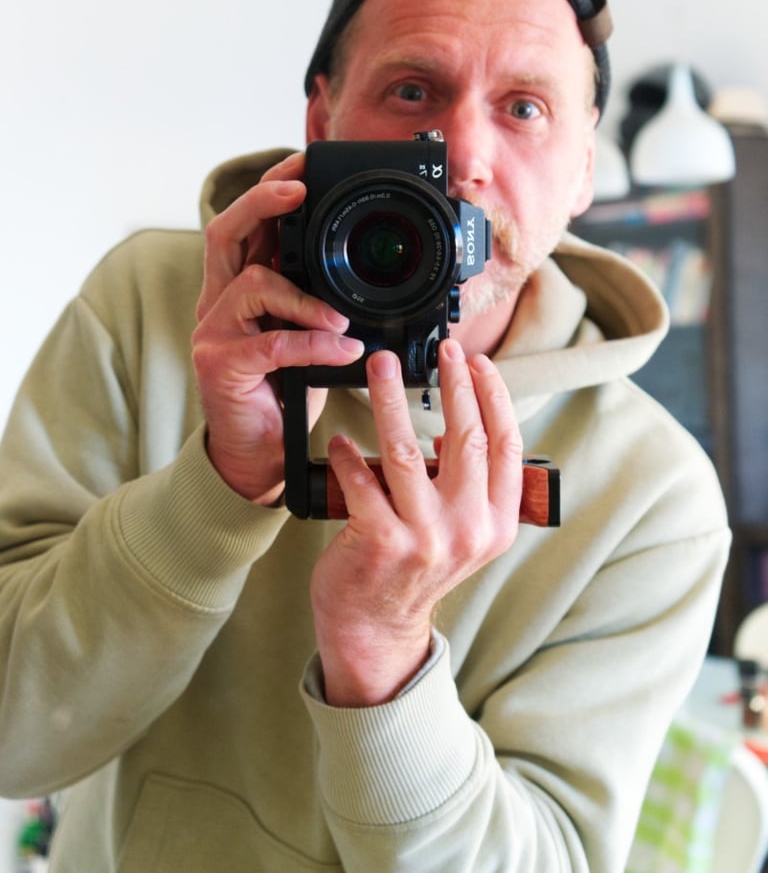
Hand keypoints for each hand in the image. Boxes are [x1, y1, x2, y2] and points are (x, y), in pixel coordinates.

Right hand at [192, 152, 364, 503]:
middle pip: (227, 232)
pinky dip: (312, 343)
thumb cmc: (284, 390)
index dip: (270, 190)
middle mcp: (220, 301)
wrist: (259, 453)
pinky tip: (341, 349)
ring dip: (304, 296)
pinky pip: (270, 343)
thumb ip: (319, 300)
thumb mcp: (308, 334)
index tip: (305, 165)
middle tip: (299, 189)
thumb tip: (364, 277)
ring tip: (341, 318)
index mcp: (241, 286)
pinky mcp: (220, 364)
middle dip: (263, 201)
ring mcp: (214, 331)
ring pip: (251, 283)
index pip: (247, 224)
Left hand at [310, 339, 522, 705]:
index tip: (477, 362)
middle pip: (466, 438)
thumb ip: (466, 487)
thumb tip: (450, 429)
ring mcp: (425, 538)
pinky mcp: (380, 542)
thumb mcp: (461, 533)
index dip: (495, 397)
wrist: (377, 628)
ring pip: (407, 449)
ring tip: (380, 366)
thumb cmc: (415, 570)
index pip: (507, 446)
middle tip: (441, 350)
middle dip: (453, 384)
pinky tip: (339, 440)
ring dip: (390, 399)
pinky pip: (361, 481)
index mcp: (497, 524)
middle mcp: (468, 531)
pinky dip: (348, 455)